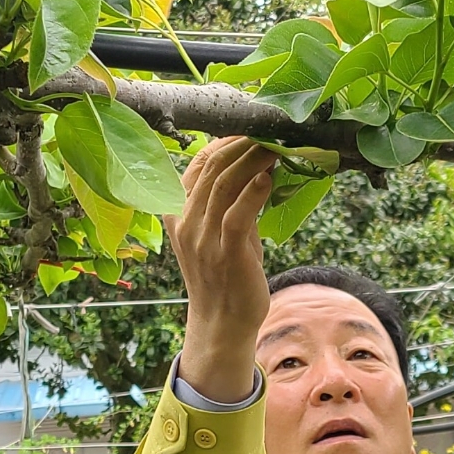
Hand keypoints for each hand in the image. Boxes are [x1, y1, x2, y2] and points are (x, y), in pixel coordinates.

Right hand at [166, 137, 277, 403]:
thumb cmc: (225, 276)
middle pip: (212, 168)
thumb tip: (257, 167)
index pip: (197, 164)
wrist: (221, 323)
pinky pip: (237, 213)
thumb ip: (229, 202)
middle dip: (242, 144)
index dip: (224, 142)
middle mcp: (185, 222)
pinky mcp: (225, 252)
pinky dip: (254, 190)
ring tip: (275, 145)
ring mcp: (203, 238)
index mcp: (177, 213)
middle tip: (269, 130)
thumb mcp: (218, 234)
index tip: (250, 130)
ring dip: (253, 160)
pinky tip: (270, 176)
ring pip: (225, 184)